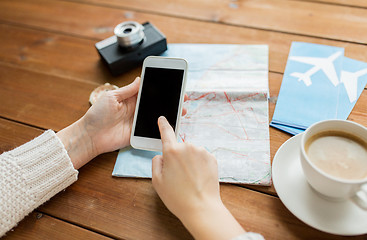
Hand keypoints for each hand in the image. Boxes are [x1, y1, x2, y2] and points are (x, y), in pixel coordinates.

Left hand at [57, 77, 187, 168]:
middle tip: (184, 98)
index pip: (149, 91)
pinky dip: (162, 128)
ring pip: (157, 116)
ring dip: (170, 114)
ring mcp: (139, 122)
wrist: (90, 136)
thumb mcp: (111, 97)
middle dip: (171, 101)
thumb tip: (140, 78)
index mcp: (131, 99)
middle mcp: (137, 110)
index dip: (161, 88)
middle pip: (157, 104)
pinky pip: (153, 131)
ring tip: (182, 110)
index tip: (173, 85)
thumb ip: (128, 90)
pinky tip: (172, 125)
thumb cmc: (97, 115)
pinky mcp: (139, 134)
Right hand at [152, 116, 245, 239]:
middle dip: (177, 157)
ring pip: (191, 153)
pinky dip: (199, 165)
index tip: (163, 119)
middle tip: (178, 176)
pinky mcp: (212, 158)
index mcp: (171, 151)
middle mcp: (187, 147)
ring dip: (190, 161)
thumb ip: (156, 163)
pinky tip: (198, 178)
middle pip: (179, 147)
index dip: (163, 125)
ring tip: (190, 179)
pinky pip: (202, 157)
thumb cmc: (177, 197)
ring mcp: (202, 151)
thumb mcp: (157, 181)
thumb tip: (162, 155)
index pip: (166, 132)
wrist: (201, 207)